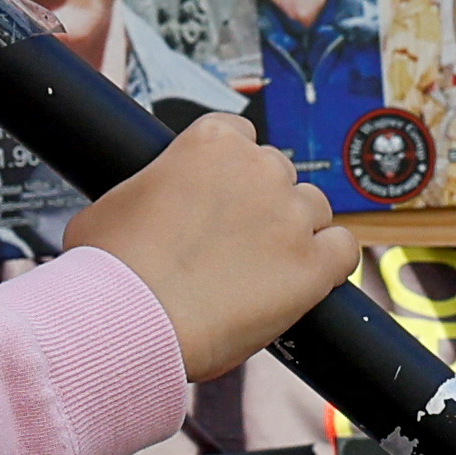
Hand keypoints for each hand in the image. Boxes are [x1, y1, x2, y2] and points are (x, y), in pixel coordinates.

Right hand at [63, 109, 356, 381]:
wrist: (131, 319)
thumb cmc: (111, 266)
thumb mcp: (113, 202)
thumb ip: (146, 190)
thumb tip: (143, 208)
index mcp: (211, 140)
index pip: (241, 135)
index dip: (230, 170)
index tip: (219, 197)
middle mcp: (260, 167)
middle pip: (279, 173)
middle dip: (261, 203)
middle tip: (233, 242)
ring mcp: (291, 216)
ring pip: (314, 210)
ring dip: (295, 232)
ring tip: (263, 269)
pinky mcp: (314, 266)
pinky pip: (344, 249)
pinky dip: (330, 262)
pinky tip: (307, 279)